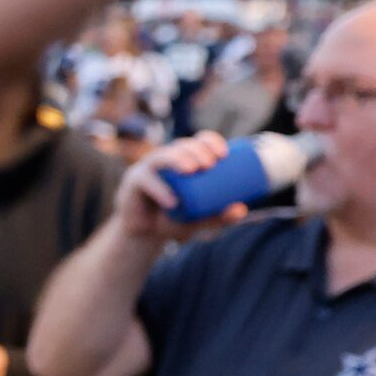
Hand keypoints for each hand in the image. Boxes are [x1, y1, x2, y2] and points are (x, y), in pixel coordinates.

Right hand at [114, 132, 244, 239]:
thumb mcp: (199, 219)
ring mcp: (147, 169)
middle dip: (195, 150)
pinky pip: (146, 181)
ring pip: (160, 157)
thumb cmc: (172, 219)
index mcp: (183, 161)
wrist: (143, 234)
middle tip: (209, 164)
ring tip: (191, 170)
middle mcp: (165, 160)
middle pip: (180, 145)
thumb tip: (241, 209)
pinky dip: (160, 190)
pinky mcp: (133, 183)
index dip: (210, 141)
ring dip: (176, 160)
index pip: (197, 142)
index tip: (223, 154)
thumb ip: (218, 216)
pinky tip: (172, 201)